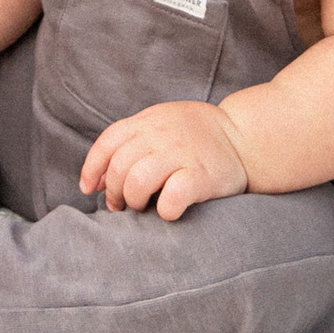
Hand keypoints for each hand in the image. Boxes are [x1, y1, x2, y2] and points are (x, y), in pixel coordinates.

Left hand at [77, 98, 248, 218]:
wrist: (244, 137)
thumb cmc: (197, 136)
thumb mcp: (161, 124)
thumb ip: (131, 143)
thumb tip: (96, 181)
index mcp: (148, 121)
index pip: (108, 142)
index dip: (92, 168)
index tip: (89, 189)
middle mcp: (161, 134)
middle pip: (119, 167)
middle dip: (114, 192)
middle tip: (122, 206)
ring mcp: (181, 153)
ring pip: (138, 181)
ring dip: (134, 201)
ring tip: (144, 207)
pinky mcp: (201, 176)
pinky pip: (172, 197)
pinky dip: (164, 210)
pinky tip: (168, 211)